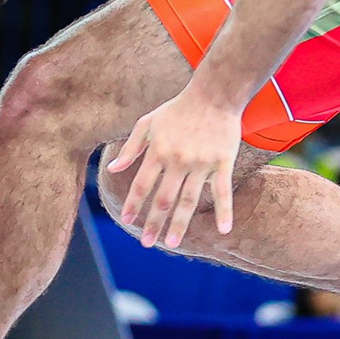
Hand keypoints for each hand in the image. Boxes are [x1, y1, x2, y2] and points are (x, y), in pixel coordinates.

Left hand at [107, 90, 241, 248]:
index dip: (133, 204)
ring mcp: (201, 163)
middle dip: (153, 222)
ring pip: (188, 200)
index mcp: (158, 152)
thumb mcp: (147, 123)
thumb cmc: (177, 109)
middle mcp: (177, 161)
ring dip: (179, 224)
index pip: (142, 185)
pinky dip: (224, 211)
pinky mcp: (223, 162)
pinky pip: (222, 191)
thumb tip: (114, 170)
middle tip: (147, 243)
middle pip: (163, 198)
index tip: (127, 221)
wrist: (213, 95)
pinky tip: (223, 230)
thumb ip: (130, 148)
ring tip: (172, 243)